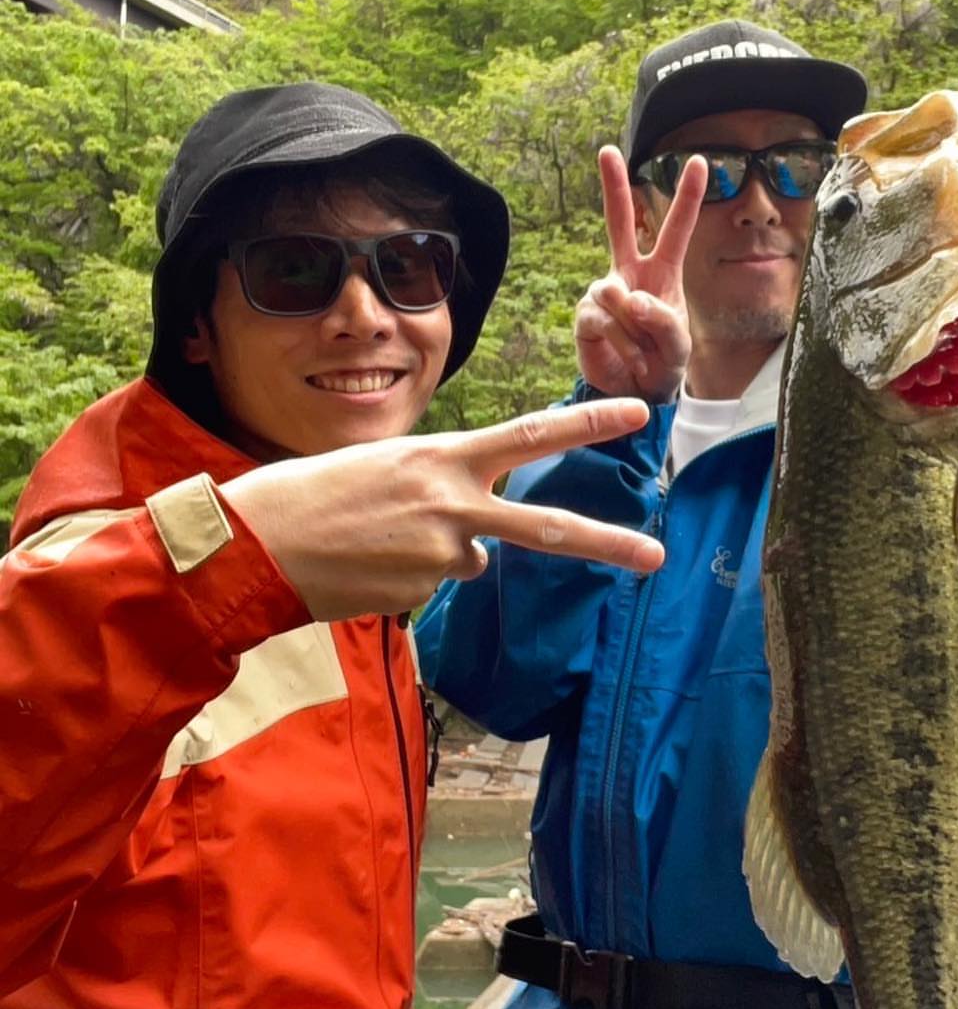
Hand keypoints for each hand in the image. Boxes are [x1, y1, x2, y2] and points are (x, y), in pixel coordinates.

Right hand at [222, 400, 665, 621]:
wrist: (249, 545)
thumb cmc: (309, 495)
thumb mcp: (384, 466)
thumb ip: (440, 490)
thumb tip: (477, 550)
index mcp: (441, 458)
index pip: (528, 435)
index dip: (586, 423)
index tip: (637, 413)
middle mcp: (450, 505)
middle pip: (545, 528)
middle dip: (607, 542)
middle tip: (658, 556)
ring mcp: (438, 557)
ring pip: (469, 561)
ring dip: (435, 555)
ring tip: (372, 544)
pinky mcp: (419, 595)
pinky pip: (429, 587)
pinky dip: (403, 580)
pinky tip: (361, 570)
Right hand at [574, 147, 707, 399]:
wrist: (635, 394)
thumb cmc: (663, 362)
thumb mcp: (677, 344)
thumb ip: (662, 321)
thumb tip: (630, 297)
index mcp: (662, 272)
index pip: (676, 228)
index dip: (687, 196)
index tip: (700, 160)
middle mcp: (629, 273)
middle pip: (619, 221)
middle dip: (613, 186)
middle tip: (607, 151)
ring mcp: (604, 292)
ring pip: (616, 292)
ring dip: (636, 328)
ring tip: (645, 353)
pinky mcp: (586, 315)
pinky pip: (603, 319)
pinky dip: (621, 341)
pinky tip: (629, 356)